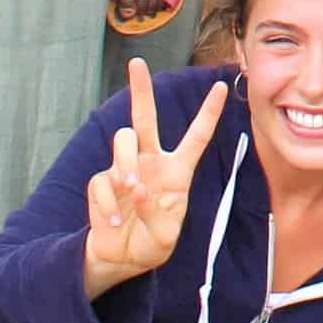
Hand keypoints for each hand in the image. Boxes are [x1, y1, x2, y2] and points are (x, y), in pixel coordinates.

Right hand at [84, 58, 227, 288]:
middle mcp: (151, 162)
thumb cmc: (152, 243)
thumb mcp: (165, 235)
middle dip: (140, 90)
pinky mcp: (101, 183)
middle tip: (137, 63)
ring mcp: (125, 169)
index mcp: (177, 170)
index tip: (221, 86)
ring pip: (123, 141)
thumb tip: (136, 187)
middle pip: (145, 118)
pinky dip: (108, 203)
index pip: (197, 137)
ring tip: (132, 187)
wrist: (122, 259)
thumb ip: (156, 212)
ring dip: (127, 162)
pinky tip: (115, 221)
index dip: (209, 113)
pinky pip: (102, 181)